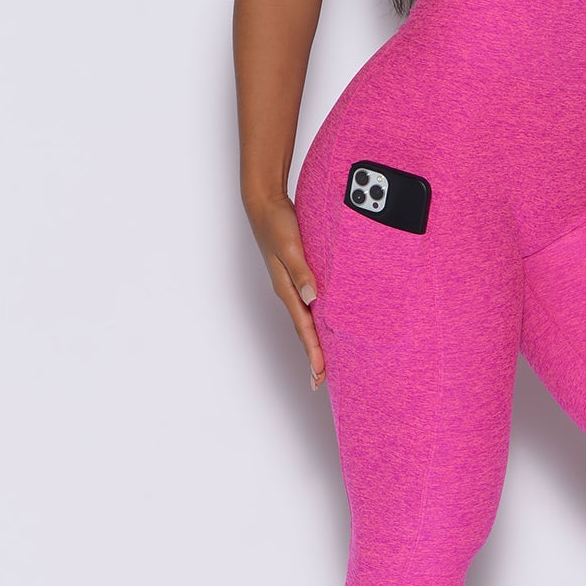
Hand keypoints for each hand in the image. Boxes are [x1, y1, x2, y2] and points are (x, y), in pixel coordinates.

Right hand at [250, 193, 326, 388]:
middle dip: (312, 355)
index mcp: (286, 288)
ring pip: (305, 319)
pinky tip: (321, 323)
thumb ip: (301, 271)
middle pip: (303, 330)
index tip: (320, 374)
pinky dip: (314, 320)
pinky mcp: (296, 274)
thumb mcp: (290, 246)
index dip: (313, 351)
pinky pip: (307, 304)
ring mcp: (291, 284)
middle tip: (320, 381)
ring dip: (313, 341)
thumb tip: (312, 298)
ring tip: (322, 362)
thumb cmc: (276, 223)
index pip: (303, 327)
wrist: (264, 204)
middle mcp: (288, 290)